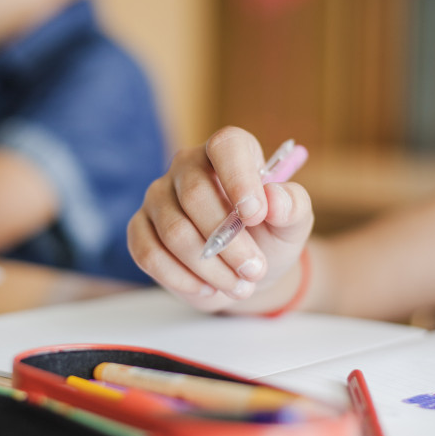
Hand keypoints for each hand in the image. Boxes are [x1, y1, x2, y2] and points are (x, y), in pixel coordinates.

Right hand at [128, 127, 313, 312]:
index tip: (255, 216)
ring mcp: (158, 196)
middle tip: (255, 270)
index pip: (226, 147)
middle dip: (229, 242)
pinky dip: (181, 278)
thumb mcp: (294, 224)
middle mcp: (187, 165)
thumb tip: (274, 198)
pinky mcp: (140, 228)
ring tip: (239, 285)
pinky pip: (149, 254)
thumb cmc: (270, 236)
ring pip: (174, 232)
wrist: (245, 270)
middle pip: (195, 196)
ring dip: (210, 267)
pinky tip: (207, 287)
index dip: (239, 179)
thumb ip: (293, 206)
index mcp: (228, 151)